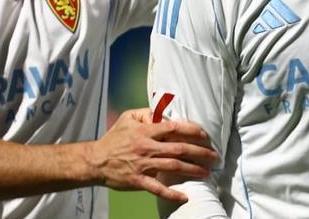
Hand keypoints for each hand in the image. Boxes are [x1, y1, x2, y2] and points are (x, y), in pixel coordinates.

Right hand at [86, 108, 216, 202]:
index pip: (175, 128)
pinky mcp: (138, 180)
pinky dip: (171, 193)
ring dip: (192, 170)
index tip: (206, 136)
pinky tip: (185, 196)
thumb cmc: (114, 138)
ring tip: (207, 172)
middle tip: (214, 156)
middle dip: (200, 152)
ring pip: (173, 166)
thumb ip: (147, 112)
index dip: (193, 131)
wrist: (94, 161)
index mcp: (146, 131)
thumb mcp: (128, 118)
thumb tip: (164, 112)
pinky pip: (157, 188)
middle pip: (179, 148)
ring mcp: (143, 165)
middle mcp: (147, 147)